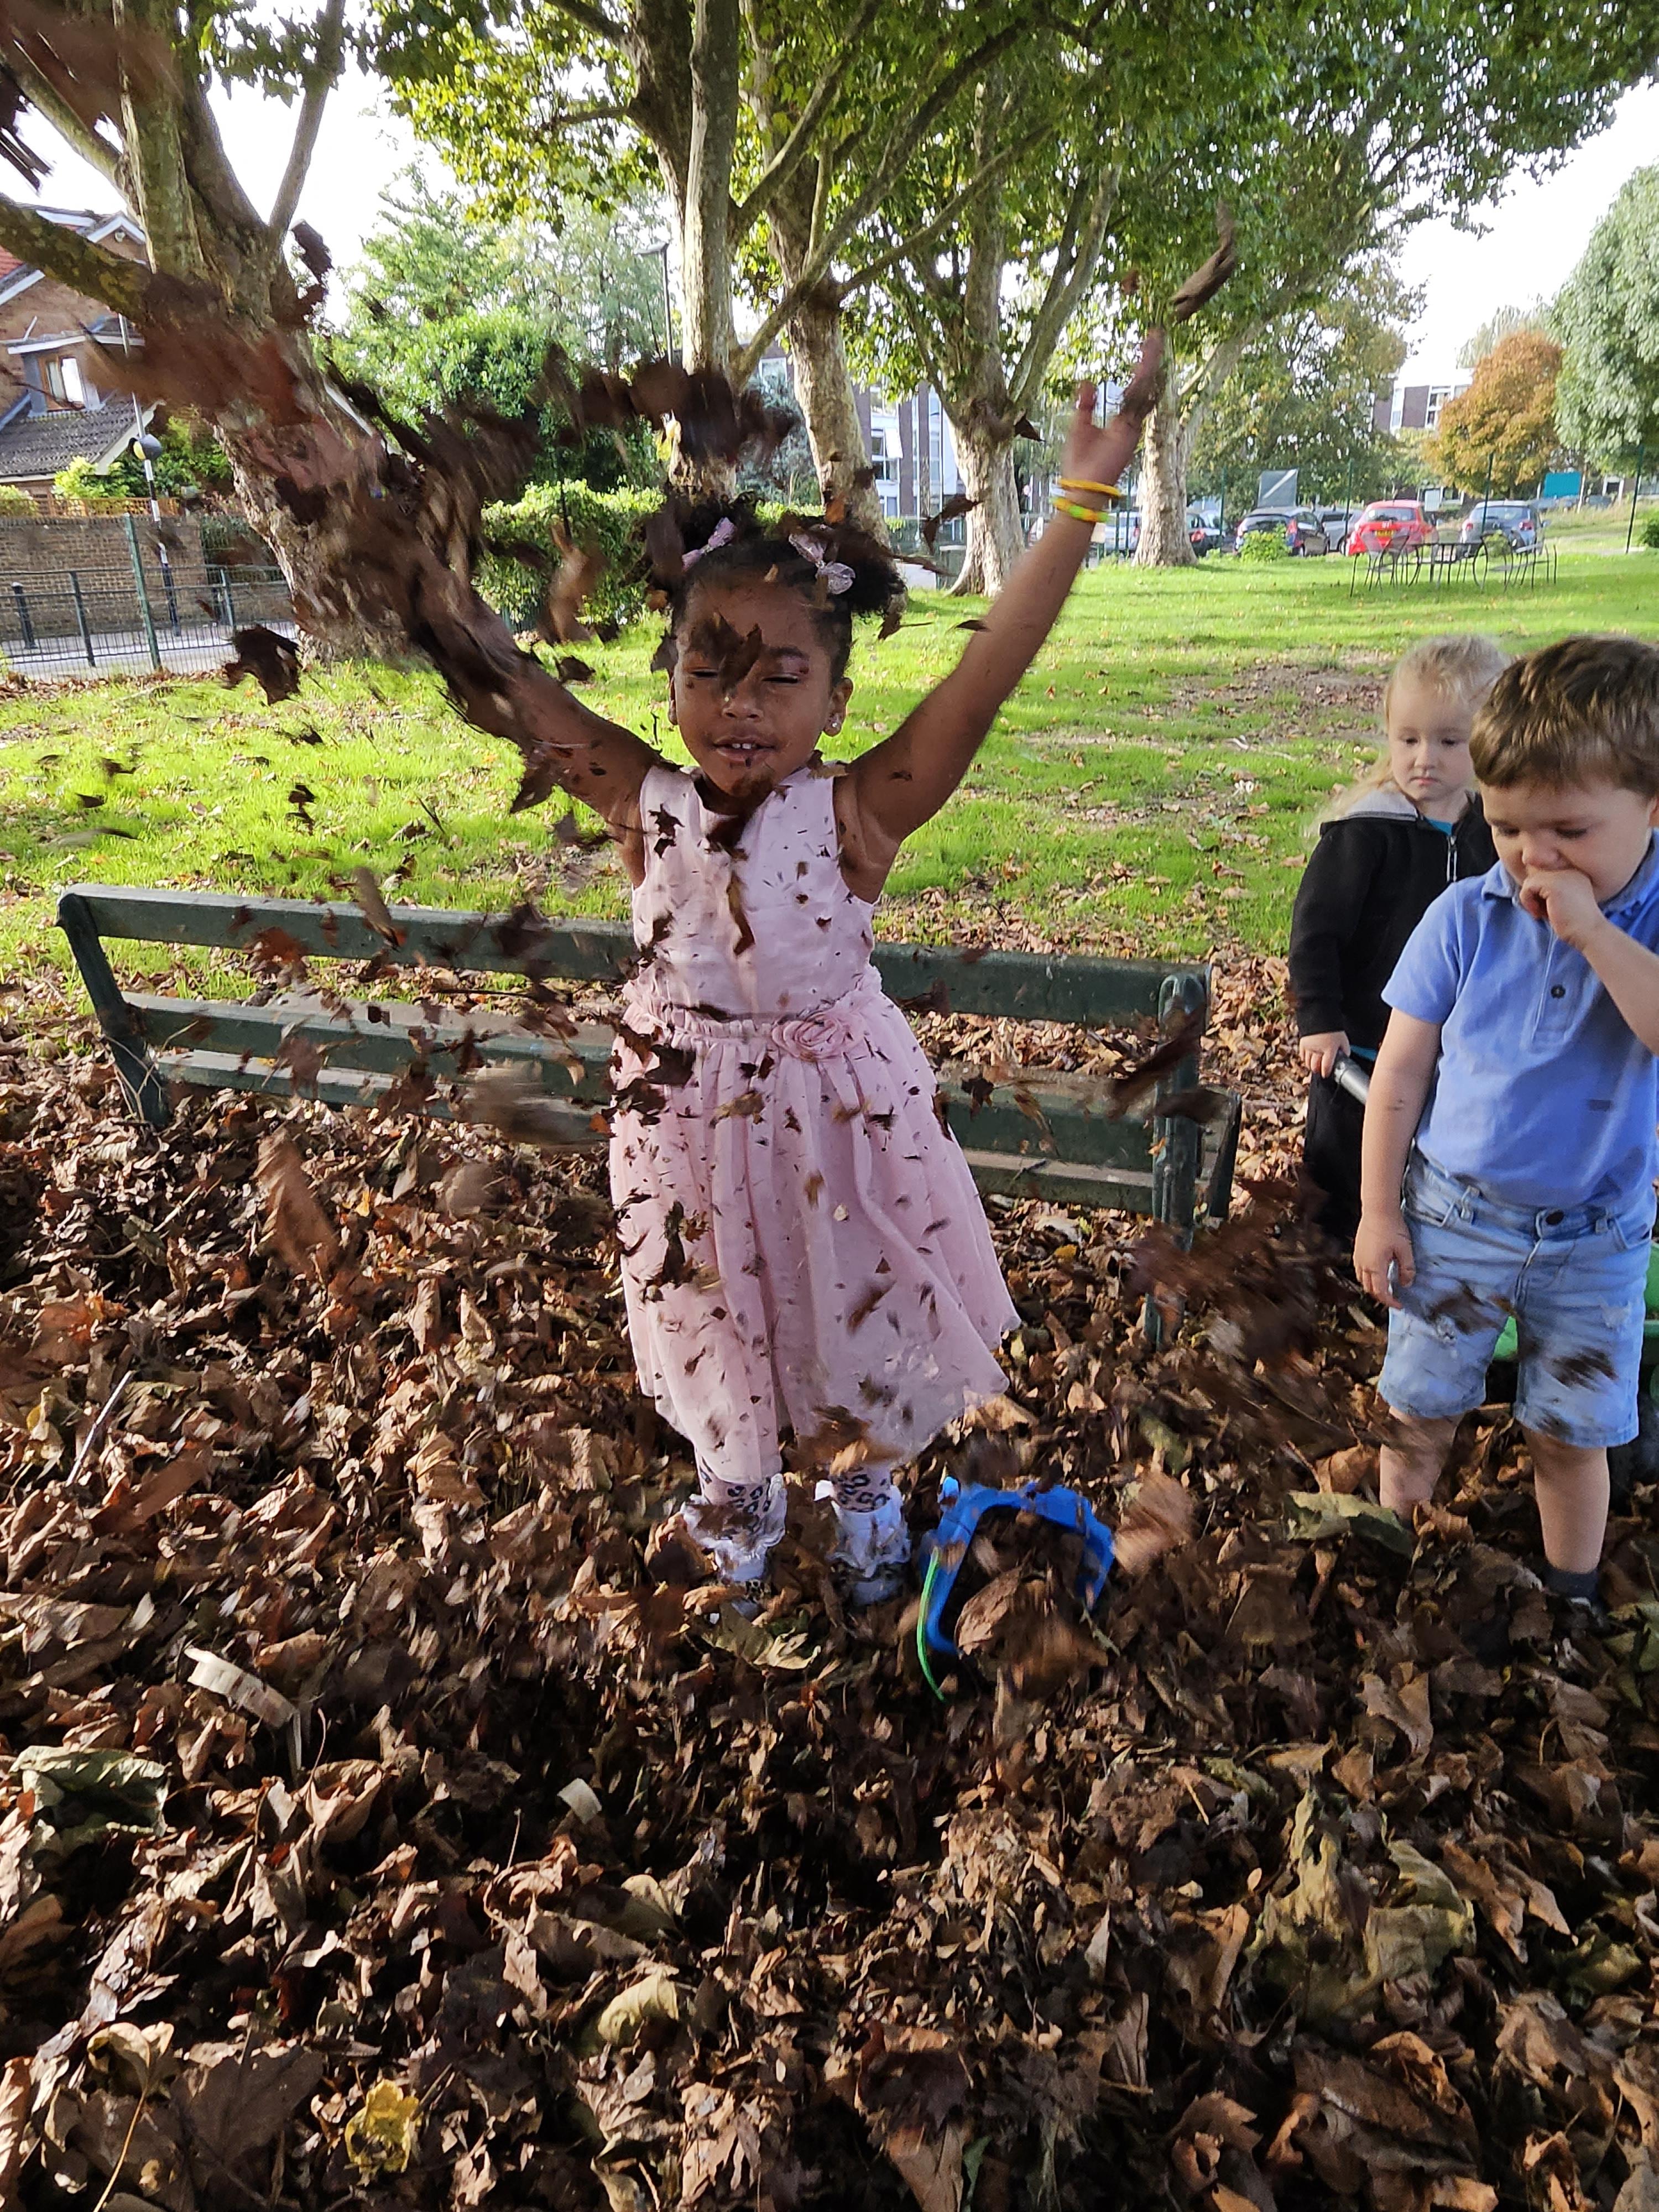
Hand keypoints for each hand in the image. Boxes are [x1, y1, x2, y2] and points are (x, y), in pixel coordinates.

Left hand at [1061, 333, 1164, 502]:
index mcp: (1121, 420)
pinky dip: (1144, 383)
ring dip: (1149, 363)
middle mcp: (1131, 421)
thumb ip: (1085, 404)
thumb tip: (1087, 382)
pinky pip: (1139, 401)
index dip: (1140, 367)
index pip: (1133, 388)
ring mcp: (1132, 425)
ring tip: (1155, 339)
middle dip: (1149, 359)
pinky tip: (1150, 364)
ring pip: (1144, 387)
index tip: (1145, 347)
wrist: (1082, 487)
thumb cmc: (1080, 463)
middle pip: (1144, 383)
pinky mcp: (1129, 429)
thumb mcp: (1079, 426)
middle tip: (1156, 334)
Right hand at [1299, 1030, 1348, 1077]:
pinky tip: (1310, 1059)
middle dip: (1318, 1070)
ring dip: (1311, 1065)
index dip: (1326, 1072)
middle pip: (1315, 1066)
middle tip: (1320, 1071)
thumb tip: (1345, 1059)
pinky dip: (1305, 1059)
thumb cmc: (1333, 1029)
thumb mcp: (1343, 1040)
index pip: (1326, 1066)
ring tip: (1315, 1065)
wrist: (1320, 1017)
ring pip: (1308, 1062)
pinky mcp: (1303, 1044)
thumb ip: (1345, 1050)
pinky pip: (1302, 1056)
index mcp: (1329, 1049)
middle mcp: (1318, 1049)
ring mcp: (1309, 1047)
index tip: (1326, 1074)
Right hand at [1354, 1211, 1413, 1307]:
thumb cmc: (1392, 1227)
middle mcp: (1363, 1264)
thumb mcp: (1405, 1249)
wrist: (1378, 1209)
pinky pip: (1360, 1270)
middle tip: (1393, 1298)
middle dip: (1381, 1296)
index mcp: (1375, 1266)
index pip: (1381, 1292)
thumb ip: (1407, 1269)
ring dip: (1373, 1287)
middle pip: (1369, 1289)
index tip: (1399, 1305)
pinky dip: (1368, 1277)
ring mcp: (1358, 1257)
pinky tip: (1377, 1272)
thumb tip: (1406, 1284)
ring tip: (1385, 1286)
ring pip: (1363, 1280)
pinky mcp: (1357, 1250)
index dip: (1390, 1302)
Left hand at [1518, 864, 1605, 949]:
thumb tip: (1527, 887)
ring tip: (1540, 913)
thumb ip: (1550, 891)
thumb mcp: (1562, 901)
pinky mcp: (1553, 883)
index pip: (1546, 875)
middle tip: (1542, 912)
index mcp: (1574, 872)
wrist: (1589, 932)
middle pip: (1538, 876)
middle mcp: (1570, 869)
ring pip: (1531, 880)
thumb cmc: (1575, 923)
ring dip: (1530, 898)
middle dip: (1535, 895)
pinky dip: (1527, 900)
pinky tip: (1537, 913)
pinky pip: (1528, 886)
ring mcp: (1562, 874)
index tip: (1546, 909)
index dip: (1540, 893)